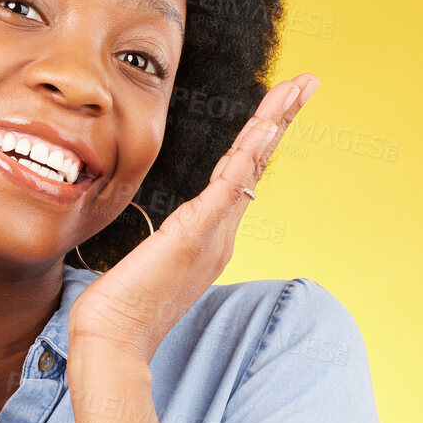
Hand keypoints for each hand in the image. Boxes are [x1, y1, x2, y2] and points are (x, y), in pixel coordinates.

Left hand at [67, 73, 318, 363]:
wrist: (115, 340)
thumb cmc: (123, 309)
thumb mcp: (152, 262)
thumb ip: (168, 242)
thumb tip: (167, 234)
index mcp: (212, 235)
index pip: (242, 174)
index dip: (262, 137)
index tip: (278, 107)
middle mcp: (221, 232)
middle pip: (257, 162)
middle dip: (282, 117)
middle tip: (307, 81)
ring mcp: (213, 233)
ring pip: (250, 166)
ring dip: (275, 122)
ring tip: (298, 88)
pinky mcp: (195, 235)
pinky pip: (230, 187)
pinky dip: (250, 155)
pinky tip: (266, 127)